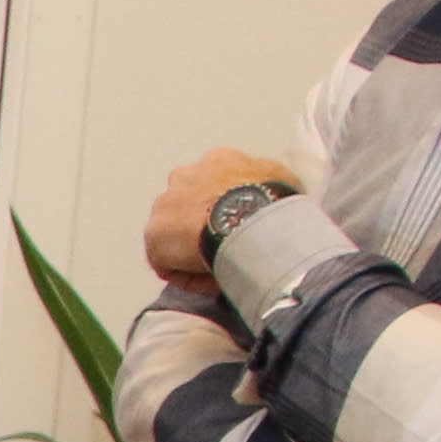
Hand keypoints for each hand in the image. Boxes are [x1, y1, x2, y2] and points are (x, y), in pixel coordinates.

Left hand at [146, 146, 297, 283]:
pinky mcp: (155, 234)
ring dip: (192, 248)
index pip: (215, 184)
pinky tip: (209, 280)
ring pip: (176, 232)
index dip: (228, 209)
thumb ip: (272, 186)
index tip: (241, 229)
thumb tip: (272, 204)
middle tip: (228, 247)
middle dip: (204, 225)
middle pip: (190, 205)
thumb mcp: (286, 181)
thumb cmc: (274, 201)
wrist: (250, 221)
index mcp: (217, 161)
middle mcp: (185, 175)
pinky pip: (169, 261)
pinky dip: (186, 273)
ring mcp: (165, 204)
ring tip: (219, 267)